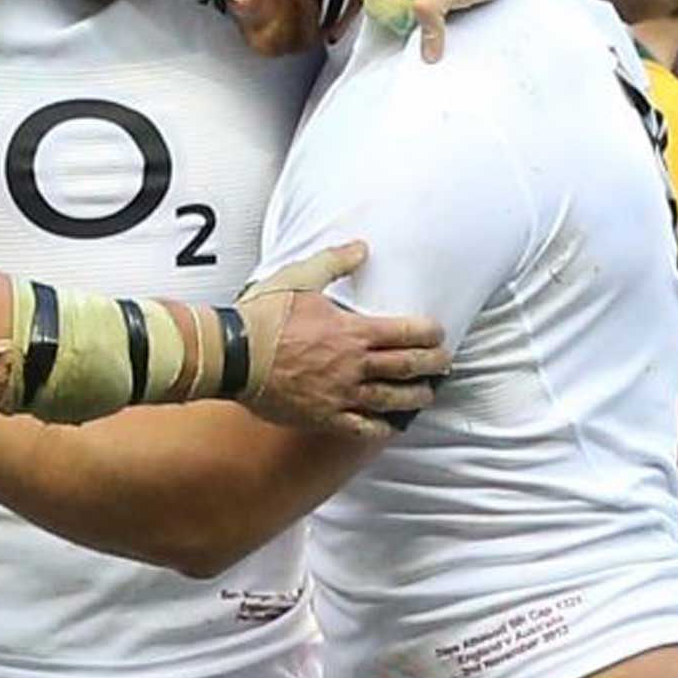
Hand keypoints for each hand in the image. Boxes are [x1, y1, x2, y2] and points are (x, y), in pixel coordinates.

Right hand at [239, 241, 449, 437]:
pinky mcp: (324, 417)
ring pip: (391, 399)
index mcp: (352, 331)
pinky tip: (388, 427)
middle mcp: (354, 365)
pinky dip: (380, 428)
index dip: (429, 334)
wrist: (234, 356)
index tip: (438, 334)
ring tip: (425, 395)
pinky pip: (361, 428)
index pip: (406, 333)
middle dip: (432, 365)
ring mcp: (341, 394)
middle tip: (444, 363)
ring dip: (414, 397)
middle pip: (407, 367)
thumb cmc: (263, 317)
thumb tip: (361, 248)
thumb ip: (335, 262)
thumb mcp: (300, 278)